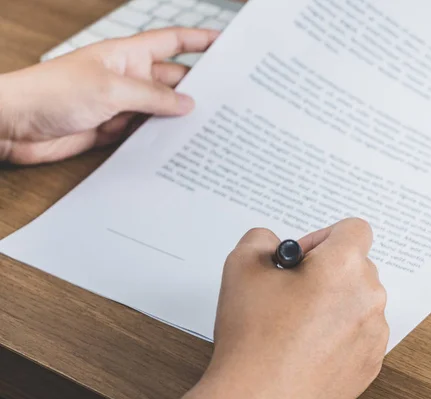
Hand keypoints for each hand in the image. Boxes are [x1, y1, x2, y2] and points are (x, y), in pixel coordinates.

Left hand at [0, 28, 218, 163]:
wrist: (16, 124)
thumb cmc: (54, 92)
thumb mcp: (112, 89)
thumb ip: (153, 97)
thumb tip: (187, 104)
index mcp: (129, 55)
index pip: (172, 42)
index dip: (199, 40)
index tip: (225, 43)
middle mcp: (129, 78)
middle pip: (173, 79)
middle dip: (198, 87)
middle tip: (228, 99)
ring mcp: (122, 105)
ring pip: (162, 109)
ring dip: (181, 117)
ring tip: (211, 127)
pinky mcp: (114, 129)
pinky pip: (146, 132)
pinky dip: (162, 138)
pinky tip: (180, 146)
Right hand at [185, 218, 388, 398]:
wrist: (259, 398)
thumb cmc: (254, 339)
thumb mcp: (241, 267)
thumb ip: (261, 239)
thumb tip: (273, 244)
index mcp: (343, 266)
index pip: (353, 228)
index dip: (323, 237)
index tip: (302, 257)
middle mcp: (368, 297)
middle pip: (355, 265)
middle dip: (325, 270)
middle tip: (292, 290)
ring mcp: (374, 333)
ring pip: (358, 299)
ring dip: (333, 302)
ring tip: (296, 322)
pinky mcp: (370, 361)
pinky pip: (360, 331)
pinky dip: (338, 331)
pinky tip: (307, 344)